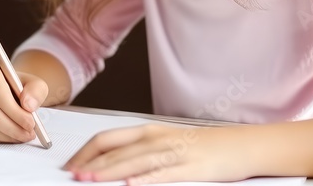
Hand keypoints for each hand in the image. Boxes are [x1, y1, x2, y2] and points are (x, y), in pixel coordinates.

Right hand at [0, 62, 48, 143]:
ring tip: (24, 135)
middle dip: (11, 126)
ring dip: (6, 134)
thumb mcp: (36, 85)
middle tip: (28, 133)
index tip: (31, 123)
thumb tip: (28, 105)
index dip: (14, 110)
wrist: (12, 94)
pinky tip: (13, 137)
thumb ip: (36, 91)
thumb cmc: (22, 88)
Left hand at [63, 124, 255, 183]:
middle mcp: (157, 139)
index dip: (86, 152)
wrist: (240, 145)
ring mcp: (174, 153)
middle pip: (117, 150)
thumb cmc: (204, 146)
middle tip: (73, 177)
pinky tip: (132, 185)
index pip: (107, 138)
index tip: (71, 166)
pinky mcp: (191, 169)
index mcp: (148, 132)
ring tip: (91, 180)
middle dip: (92, 165)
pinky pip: (165, 174)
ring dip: (111, 172)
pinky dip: (146, 179)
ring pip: (135, 162)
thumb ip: (140, 152)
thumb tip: (112, 166)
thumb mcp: (167, 143)